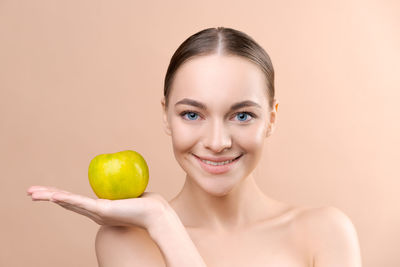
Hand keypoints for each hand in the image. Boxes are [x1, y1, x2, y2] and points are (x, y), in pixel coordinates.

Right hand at [27, 185, 168, 228]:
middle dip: (48, 196)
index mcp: (101, 210)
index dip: (61, 197)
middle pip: (67, 203)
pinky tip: (52, 196)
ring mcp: (97, 213)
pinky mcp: (102, 210)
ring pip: (69, 203)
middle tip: (30, 193)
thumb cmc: (148, 203)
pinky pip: (81, 202)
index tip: (49, 192)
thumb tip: (126, 175)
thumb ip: (126, 187)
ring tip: (32, 193)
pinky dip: (65, 199)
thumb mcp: (133, 192)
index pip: (77, 202)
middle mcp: (95, 214)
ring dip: (49, 197)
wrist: (156, 214)